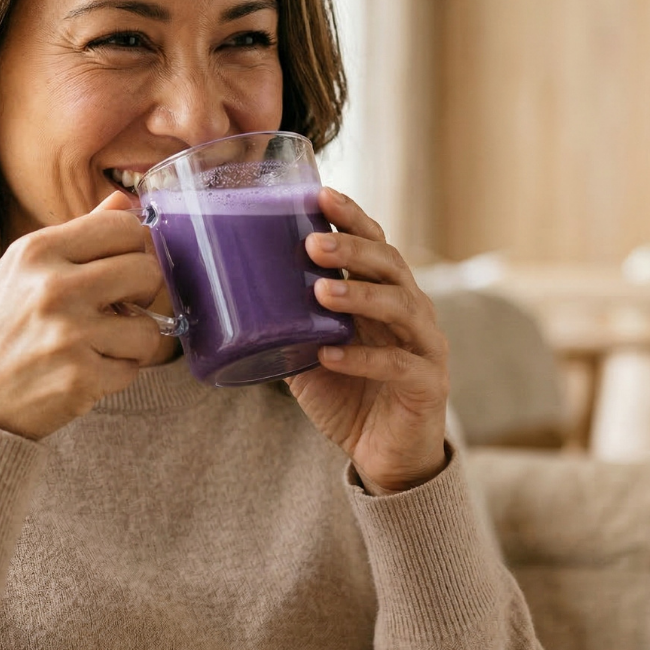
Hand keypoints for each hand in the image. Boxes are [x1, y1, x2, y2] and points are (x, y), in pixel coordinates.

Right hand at [0, 192, 162, 439]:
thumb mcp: (17, 272)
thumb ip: (76, 237)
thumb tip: (125, 203)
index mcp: (37, 251)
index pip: (123, 226)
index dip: (135, 248)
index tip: (124, 266)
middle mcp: (54, 287)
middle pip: (146, 272)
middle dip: (141, 293)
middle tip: (120, 308)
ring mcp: (70, 334)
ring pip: (147, 328)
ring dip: (130, 342)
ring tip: (98, 345)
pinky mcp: (81, 378)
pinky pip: (133, 369)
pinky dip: (115, 374)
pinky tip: (85, 372)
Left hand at [286, 187, 449, 492]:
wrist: (385, 455)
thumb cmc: (347, 393)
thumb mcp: (307, 351)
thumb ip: (283, 323)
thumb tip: (222, 294)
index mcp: (383, 293)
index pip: (373, 242)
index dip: (351, 217)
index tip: (320, 194)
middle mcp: (411, 310)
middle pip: (390, 264)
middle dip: (352, 249)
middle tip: (312, 243)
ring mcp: (425, 345)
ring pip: (401, 306)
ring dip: (359, 295)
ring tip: (321, 291)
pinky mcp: (428, 385)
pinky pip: (399, 365)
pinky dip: (364, 358)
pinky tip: (331, 356)